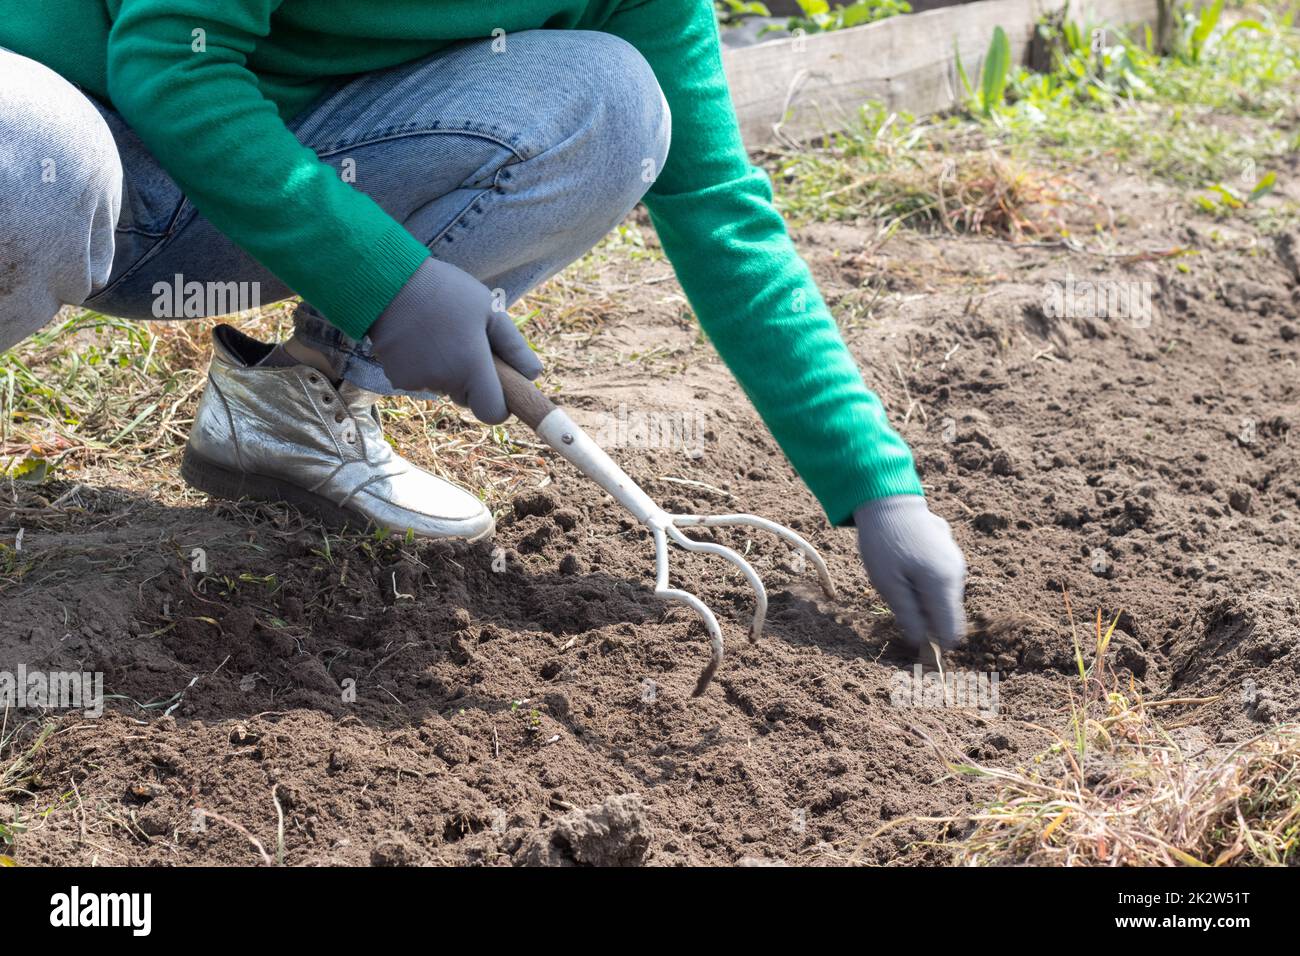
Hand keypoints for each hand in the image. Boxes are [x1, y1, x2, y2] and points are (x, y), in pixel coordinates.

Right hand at [367, 258, 541, 423]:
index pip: (493, 413)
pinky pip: (420, 380)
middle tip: (466, 342)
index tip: (499, 386)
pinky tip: (419, 338)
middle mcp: (445, 382)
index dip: (500, 405)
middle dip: (471, 380)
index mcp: (472, 368)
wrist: (390, 282)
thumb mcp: (490, 311)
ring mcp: (418, 382)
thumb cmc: (447, 292)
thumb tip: (534, 375)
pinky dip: (423, 366)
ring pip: (443, 388)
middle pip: (467, 398)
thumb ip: (514, 347)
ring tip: (440, 333)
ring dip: (446, 371)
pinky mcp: (397, 378)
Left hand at [854, 495, 966, 649]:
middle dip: (926, 619)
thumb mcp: (888, 584)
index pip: (951, 631)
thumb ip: (909, 615)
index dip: (935, 645)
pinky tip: (905, 565)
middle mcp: (957, 574)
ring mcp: (955, 561)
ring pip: (943, 596)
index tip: (915, 646)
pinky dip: (925, 582)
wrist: (888, 499)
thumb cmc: (884, 543)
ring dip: (923, 599)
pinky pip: (941, 579)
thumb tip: (921, 643)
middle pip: (947, 614)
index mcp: (943, 585)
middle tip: (898, 604)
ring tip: (898, 581)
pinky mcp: (949, 551)